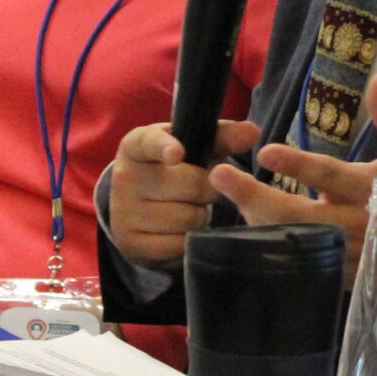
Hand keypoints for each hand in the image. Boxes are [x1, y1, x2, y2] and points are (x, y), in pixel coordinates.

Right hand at [106, 118, 262, 264]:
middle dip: (207, 189)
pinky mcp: (130, 243)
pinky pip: (178, 244)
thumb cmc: (175, 169)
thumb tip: (253, 131)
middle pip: (189, 185)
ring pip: (187, 218)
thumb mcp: (194, 148)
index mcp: (135, 145)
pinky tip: (180, 229)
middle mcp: (123, 177)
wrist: (139, 207)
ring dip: (200, 215)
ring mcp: (124, 213)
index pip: (149, 143)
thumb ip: (223, 137)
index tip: (178, 154)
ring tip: (189, 207)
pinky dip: (188, 238)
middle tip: (201, 188)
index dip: (165, 147)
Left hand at [211, 75, 376, 254]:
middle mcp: (356, 225)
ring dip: (257, 218)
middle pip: (300, 217)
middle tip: (220, 176)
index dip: (299, 166)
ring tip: (227, 191)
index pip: (332, 177)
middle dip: (257, 198)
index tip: (265, 152)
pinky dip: (271, 243)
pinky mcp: (339, 271)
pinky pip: (300, 260)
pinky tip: (247, 222)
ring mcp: (345, 253)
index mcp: (376, 191)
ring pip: (293, 241)